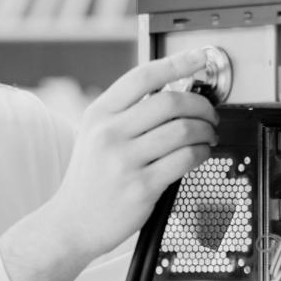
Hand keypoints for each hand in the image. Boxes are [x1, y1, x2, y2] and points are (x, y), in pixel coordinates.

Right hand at [46, 48, 219, 259]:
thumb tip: (173, 92)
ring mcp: (124, 161)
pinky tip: (200, 154)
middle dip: (201, 105)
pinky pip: (185, 159)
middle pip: (170, 102)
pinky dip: (202, 153)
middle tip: (210, 114)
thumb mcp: (94, 136)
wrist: (71, 223)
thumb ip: (125, 114)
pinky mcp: (141, 187)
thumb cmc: (90, 180)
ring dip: (206, 130)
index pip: (143, 77)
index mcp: (99, 115)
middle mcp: (109, 134)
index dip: (178, 63)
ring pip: (183, 130)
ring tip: (207, 136)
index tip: (201, 58)